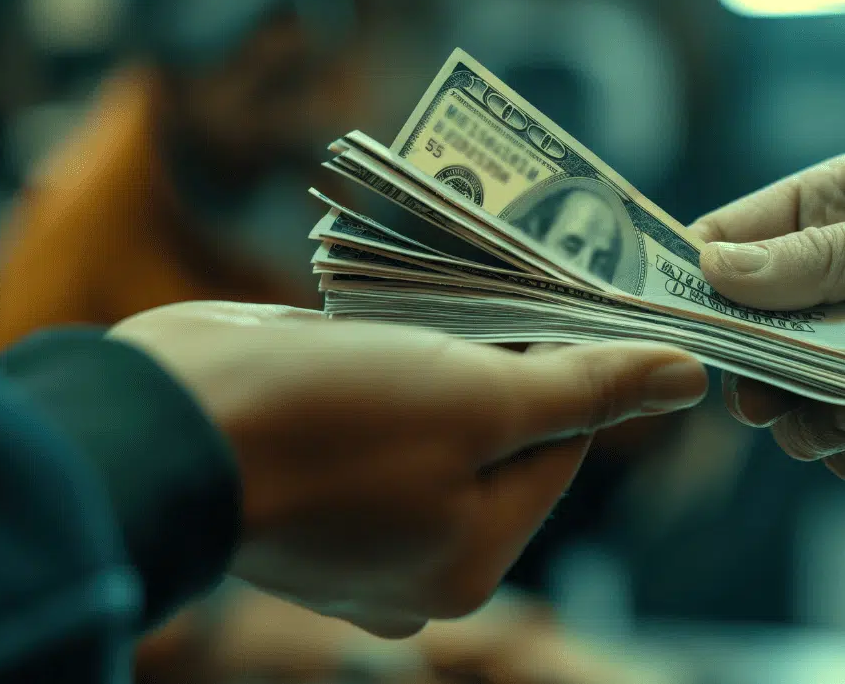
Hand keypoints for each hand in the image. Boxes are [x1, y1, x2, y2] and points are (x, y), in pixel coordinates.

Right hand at [108, 302, 706, 637]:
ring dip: (440, 357)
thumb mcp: (478, 398)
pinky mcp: (304, 481)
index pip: (562, 449)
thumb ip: (586, 390)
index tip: (563, 297)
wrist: (155, 423)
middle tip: (497, 286)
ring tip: (430, 302)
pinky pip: (371, 421)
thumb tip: (689, 378)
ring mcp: (354, 527)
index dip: (569, 369)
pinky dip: (380, 371)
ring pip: (433, 423)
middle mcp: (416, 559)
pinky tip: (366, 329)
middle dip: (501, 360)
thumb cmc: (331, 421)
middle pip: (499, 438)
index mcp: (470, 559)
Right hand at [691, 150, 844, 480]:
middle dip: (761, 373)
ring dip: (824, 416)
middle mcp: (839, 291)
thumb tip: (715, 270)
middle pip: (745, 345)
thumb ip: (824, 260)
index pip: (728, 246)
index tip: (675, 325)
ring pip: (791, 412)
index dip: (691, 284)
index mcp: (834, 215)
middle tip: (783, 387)